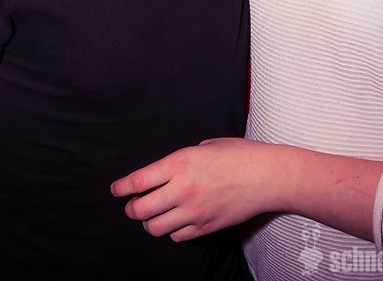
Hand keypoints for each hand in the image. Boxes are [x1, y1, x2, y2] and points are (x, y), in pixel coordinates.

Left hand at [111, 137, 272, 241]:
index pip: (138, 181)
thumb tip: (165, 173)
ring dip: (149, 221)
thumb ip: (181, 160)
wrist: (266, 176)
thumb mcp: (205, 146)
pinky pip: (177, 236)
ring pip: (155, 228)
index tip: (116, 189)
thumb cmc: (238, 155)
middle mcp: (183, 190)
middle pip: (140, 210)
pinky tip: (176, 219)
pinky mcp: (206, 227)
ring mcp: (194, 212)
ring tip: (152, 213)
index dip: (121, 187)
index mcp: (180, 163)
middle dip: (131, 208)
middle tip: (132, 203)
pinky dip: (171, 230)